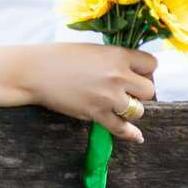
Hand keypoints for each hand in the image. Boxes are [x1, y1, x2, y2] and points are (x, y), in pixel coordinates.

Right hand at [0, 43, 155, 142]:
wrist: (35, 71)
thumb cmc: (60, 57)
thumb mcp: (93, 51)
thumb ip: (115, 59)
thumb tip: (133, 72)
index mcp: (117, 54)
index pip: (152, 64)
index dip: (147, 70)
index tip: (139, 74)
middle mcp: (117, 75)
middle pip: (149, 89)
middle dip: (141, 92)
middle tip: (129, 92)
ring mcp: (108, 96)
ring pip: (138, 110)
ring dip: (131, 110)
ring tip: (119, 106)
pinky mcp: (97, 114)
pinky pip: (123, 129)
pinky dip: (131, 134)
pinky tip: (136, 136)